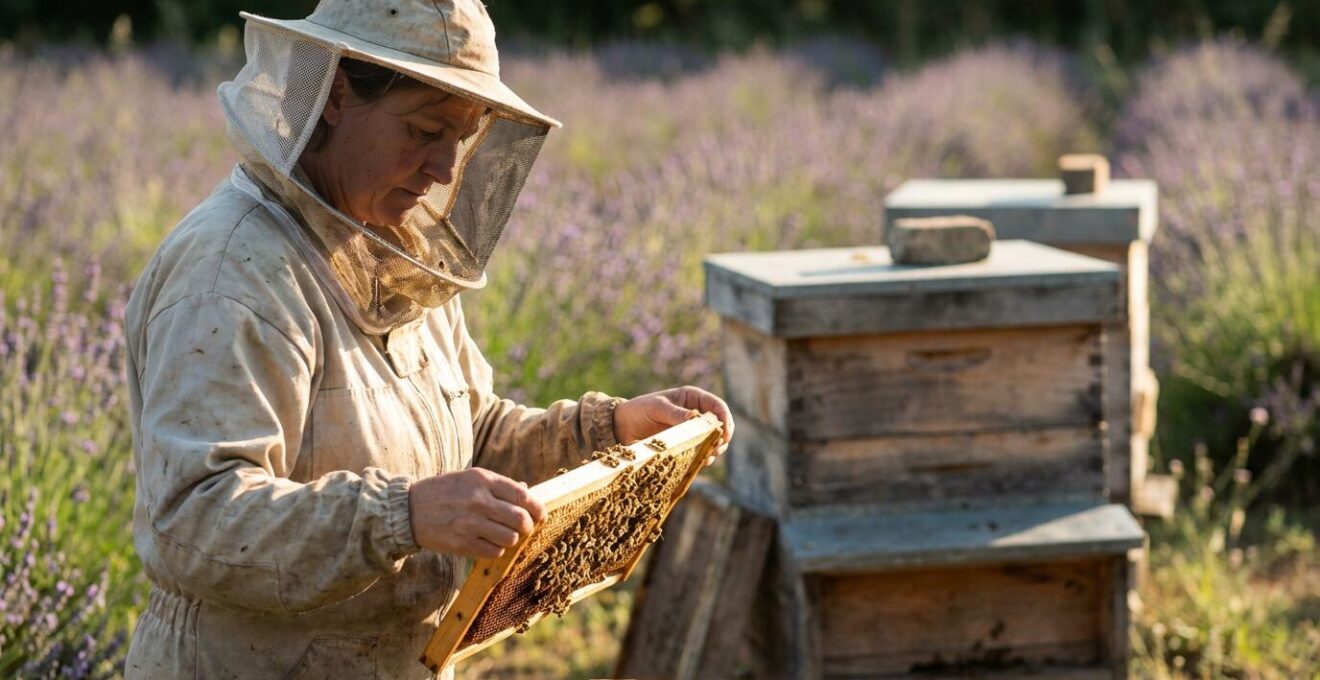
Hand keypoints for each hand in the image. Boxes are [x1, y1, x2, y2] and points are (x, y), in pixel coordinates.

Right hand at [408, 468, 544, 558]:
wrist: (408, 510)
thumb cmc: (444, 492)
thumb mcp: (470, 478)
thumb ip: (499, 486)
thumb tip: (528, 493)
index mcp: (482, 480)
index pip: (524, 497)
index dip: (537, 509)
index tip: (540, 515)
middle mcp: (478, 500)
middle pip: (521, 520)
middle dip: (528, 527)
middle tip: (524, 529)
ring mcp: (470, 524)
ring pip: (511, 538)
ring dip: (511, 539)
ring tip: (503, 535)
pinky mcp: (462, 544)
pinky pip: (494, 552)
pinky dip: (497, 550)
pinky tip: (488, 543)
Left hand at [613, 386, 735, 460]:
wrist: (623, 426)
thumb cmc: (639, 409)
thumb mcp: (656, 408)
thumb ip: (675, 413)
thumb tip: (695, 418)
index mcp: (693, 398)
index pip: (718, 406)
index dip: (725, 419)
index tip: (725, 433)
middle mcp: (697, 413)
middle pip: (721, 425)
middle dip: (722, 437)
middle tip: (716, 449)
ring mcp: (692, 430)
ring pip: (714, 441)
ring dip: (715, 449)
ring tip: (708, 457)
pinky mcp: (686, 444)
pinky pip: (702, 451)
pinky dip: (704, 457)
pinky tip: (700, 462)